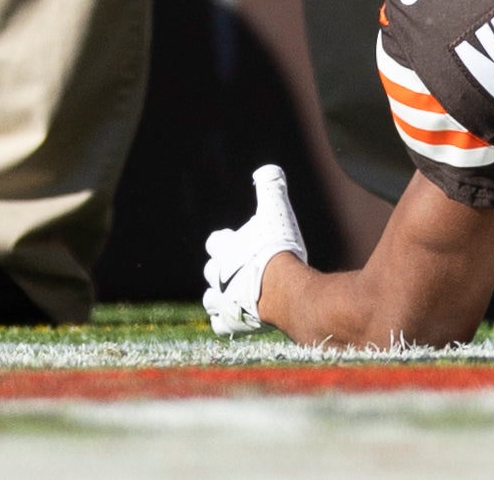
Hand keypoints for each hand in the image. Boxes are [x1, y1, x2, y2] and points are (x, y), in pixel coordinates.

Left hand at [202, 163, 307, 338]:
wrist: (283, 289)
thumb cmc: (277, 248)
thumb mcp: (276, 210)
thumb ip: (271, 188)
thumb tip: (267, 169)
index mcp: (225, 248)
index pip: (216, 242)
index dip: (226, 241)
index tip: (237, 241)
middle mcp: (218, 275)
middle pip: (212, 271)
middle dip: (222, 269)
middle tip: (239, 268)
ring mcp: (223, 300)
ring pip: (210, 299)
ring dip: (219, 297)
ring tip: (233, 295)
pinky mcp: (231, 323)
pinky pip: (220, 324)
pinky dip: (227, 321)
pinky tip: (237, 319)